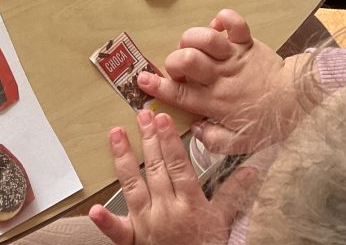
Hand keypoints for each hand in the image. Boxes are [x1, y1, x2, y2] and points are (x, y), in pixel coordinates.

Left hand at [88, 110, 257, 244]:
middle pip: (156, 169)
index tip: (162, 118)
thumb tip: (251, 168)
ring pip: (133, 186)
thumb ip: (234, 191)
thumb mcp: (224, 219)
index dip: (169, 141)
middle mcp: (167, 212)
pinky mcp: (133, 241)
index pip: (178, 166)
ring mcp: (147, 225)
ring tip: (116, 133)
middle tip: (142, 114)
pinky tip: (94, 208)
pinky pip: (117, 231)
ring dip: (124, 158)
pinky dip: (106, 220)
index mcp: (190, 205)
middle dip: (149, 139)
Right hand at [136, 10, 316, 153]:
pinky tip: (217, 26)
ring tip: (193, 46)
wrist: (297, 102)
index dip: (158, 85)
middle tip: (178, 67)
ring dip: (192, 38)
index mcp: (215, 102)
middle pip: (187, 60)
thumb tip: (194, 127)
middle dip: (174, 61)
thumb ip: (213, 140)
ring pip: (206, 38)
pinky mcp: (247, 42)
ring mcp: (234, 56)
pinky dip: (222, 18)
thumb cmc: (266, 122)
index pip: (180, 93)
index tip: (142, 79)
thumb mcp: (238, 144)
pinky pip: (234, 21)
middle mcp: (221, 76)